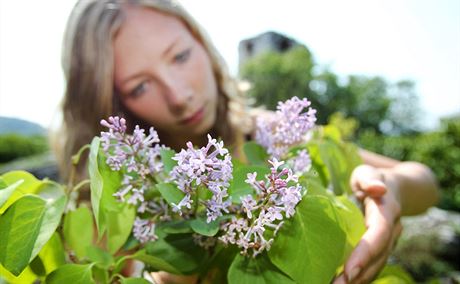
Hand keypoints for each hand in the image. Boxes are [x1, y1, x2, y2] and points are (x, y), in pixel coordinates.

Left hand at [334, 165, 401, 283]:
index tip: (349, 270)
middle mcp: (392, 230)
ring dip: (358, 279)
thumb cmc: (372, 179)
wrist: (394, 188)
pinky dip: (359, 276)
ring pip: (377, 265)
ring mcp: (389, 241)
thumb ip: (369, 180)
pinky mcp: (382, 249)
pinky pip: (372, 265)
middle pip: (378, 257)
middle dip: (358, 274)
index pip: (378, 234)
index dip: (365, 253)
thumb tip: (378, 188)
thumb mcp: (367, 173)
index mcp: (387, 211)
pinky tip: (342, 282)